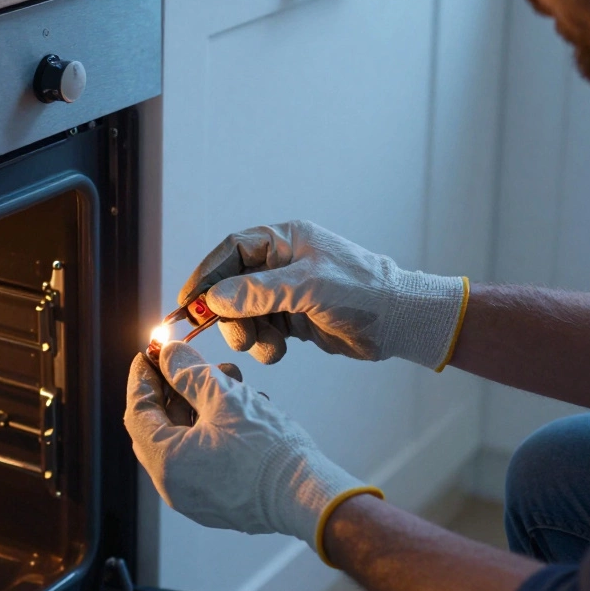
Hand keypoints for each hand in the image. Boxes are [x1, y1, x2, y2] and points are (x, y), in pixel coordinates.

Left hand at [124, 342, 380, 557]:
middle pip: (159, 427)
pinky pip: (202, 458)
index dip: (142, 378)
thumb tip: (168, 355)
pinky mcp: (217, 501)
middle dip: (175, 390)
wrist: (308, 496)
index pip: (137, 411)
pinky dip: (213, 430)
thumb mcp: (224, 399)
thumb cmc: (267, 452)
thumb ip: (189, 373)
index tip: (150, 354)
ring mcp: (195, 498)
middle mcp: (173, 486)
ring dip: (200, 407)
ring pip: (185, 441)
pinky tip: (240, 408)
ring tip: (230, 380)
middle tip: (190, 364)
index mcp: (166, 462)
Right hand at [179, 220, 466, 368]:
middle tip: (237, 336)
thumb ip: (258, 292)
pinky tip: (281, 350)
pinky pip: (263, 331)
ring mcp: (287, 292)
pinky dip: (265, 345)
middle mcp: (282, 263)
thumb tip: (215, 298)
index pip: (231, 251)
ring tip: (267, 346)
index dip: (205, 275)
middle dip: (228, 314)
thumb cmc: (362, 292)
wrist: (401, 321)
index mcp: (285, 239)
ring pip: (245, 313)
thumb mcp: (307, 287)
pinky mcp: (295, 319)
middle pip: (231, 286)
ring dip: (248, 333)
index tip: (188, 303)